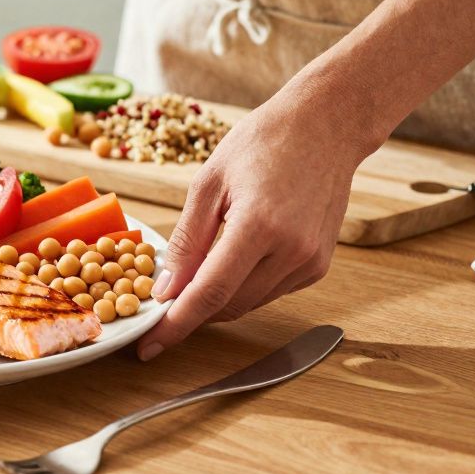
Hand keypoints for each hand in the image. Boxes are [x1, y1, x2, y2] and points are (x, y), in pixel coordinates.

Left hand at [136, 96, 365, 360]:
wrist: (325, 127)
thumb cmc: (263, 142)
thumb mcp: (208, 183)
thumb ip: (187, 241)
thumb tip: (164, 290)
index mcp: (259, 226)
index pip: (210, 293)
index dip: (176, 325)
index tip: (149, 346)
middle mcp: (292, 251)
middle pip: (228, 305)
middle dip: (190, 311)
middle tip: (158, 305)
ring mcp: (310, 261)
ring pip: (248, 304)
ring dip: (216, 300)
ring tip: (192, 273)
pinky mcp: (318, 266)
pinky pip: (269, 291)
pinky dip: (242, 287)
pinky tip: (231, 260)